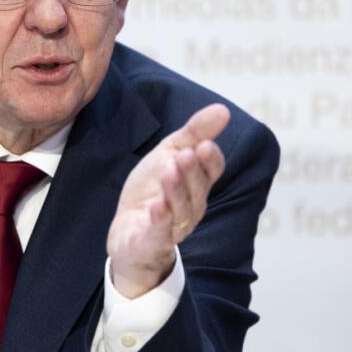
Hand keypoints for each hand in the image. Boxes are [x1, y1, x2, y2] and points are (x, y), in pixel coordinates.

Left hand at [106, 103, 228, 298]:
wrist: (128, 233)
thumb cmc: (152, 191)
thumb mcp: (169, 154)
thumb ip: (194, 133)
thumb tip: (223, 110)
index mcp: (196, 184)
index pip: (211, 172)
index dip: (210, 160)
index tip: (204, 145)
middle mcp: (191, 206)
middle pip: (197, 189)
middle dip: (192, 172)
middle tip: (186, 154)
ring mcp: (173, 226)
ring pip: (181, 210)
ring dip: (176, 192)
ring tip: (169, 173)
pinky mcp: (152, 241)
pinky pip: (160, 231)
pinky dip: (160, 219)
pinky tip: (156, 206)